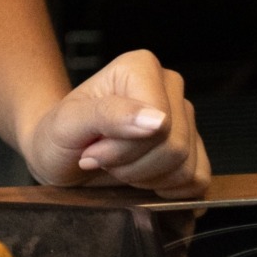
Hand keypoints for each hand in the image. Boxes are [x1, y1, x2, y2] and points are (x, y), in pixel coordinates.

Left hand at [22, 50, 209, 197]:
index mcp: (141, 67)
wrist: (61, 157)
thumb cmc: (59, 135)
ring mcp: (186, 119)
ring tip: (119, 165)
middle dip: (132, 166)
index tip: (93, 148)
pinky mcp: (194, 151)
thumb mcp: (68, 123)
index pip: (160, 123)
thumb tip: (157, 120)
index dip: (124, 148)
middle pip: (175, 147)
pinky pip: (197, 181)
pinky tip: (141, 177)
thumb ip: (108, 115)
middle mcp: (169, 87)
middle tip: (103, 158)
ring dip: (146, 178)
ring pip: (186, 167)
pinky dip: (166, 189)